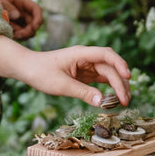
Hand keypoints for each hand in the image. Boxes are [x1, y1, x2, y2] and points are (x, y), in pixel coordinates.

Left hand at [0, 0, 42, 39]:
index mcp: (21, 1)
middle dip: (29, 30)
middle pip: (34, 23)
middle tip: (18, 35)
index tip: (34, 27)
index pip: (36, 9)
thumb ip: (6, 5)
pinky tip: (8, 35)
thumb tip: (17, 15)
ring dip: (23, 35)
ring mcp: (18, 19)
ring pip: (29, 30)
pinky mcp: (13, 27)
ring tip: (12, 34)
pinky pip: (20, 34)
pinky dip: (17, 36)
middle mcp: (22, 10)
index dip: (38, 19)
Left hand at [0, 36, 129, 106]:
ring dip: (117, 86)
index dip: (120, 64)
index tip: (128, 77)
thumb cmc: (41, 72)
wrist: (27, 69)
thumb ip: (82, 92)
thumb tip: (102, 101)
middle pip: (110, 67)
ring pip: (108, 74)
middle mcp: (86, 58)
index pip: (106, 55)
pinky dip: (108, 89)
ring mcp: (86, 66)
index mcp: (81, 54)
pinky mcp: (83, 74)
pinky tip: (113, 98)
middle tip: (126, 100)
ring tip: (124, 101)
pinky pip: (100, 80)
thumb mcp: (61, 85)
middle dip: (120, 82)